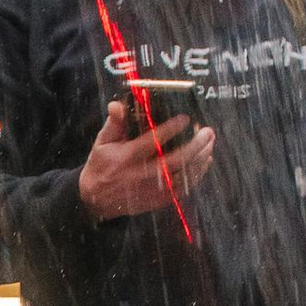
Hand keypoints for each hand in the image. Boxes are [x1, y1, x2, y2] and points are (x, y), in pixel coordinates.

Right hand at [79, 96, 217, 221]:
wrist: (96, 200)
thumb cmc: (101, 166)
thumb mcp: (102, 143)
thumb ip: (114, 123)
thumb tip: (118, 105)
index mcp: (126, 158)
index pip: (152, 142)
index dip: (171, 129)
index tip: (186, 118)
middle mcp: (141, 175)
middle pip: (175, 160)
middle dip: (195, 146)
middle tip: (207, 132)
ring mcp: (151, 190)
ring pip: (183, 176)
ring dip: (200, 159)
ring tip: (210, 144)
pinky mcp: (158, 200)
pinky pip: (183, 188)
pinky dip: (196, 175)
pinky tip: (204, 162)